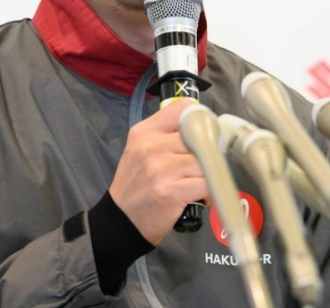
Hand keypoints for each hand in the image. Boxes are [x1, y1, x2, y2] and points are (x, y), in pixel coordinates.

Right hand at [109, 98, 208, 244]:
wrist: (121, 220)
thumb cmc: (136, 184)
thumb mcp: (140, 150)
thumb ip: (165, 134)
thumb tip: (200, 126)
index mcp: (144, 132)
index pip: (182, 109)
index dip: (198, 121)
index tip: (202, 135)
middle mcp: (151, 146)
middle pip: (198, 138)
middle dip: (206, 154)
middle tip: (202, 167)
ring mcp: (161, 168)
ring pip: (205, 161)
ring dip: (208, 175)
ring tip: (199, 184)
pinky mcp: (171, 191)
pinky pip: (206, 184)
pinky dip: (208, 192)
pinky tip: (199, 197)